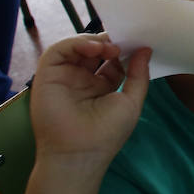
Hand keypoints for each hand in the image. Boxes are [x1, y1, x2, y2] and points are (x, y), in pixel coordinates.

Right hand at [29, 34, 150, 167]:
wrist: (78, 153)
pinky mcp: (48, 74)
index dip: (123, 50)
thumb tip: (145, 50)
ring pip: (76, 47)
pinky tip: (94, 49)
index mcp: (102, 87)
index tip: (136, 42)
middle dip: (109, 42)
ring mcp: (65, 76)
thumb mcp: (131, 102)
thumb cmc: (107, 133)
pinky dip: (76, 43)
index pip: (111, 61)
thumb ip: (138, 75)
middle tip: (122, 39)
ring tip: (109, 48)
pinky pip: (59, 50)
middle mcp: (82, 80)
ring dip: (94, 41)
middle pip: (94, 50)